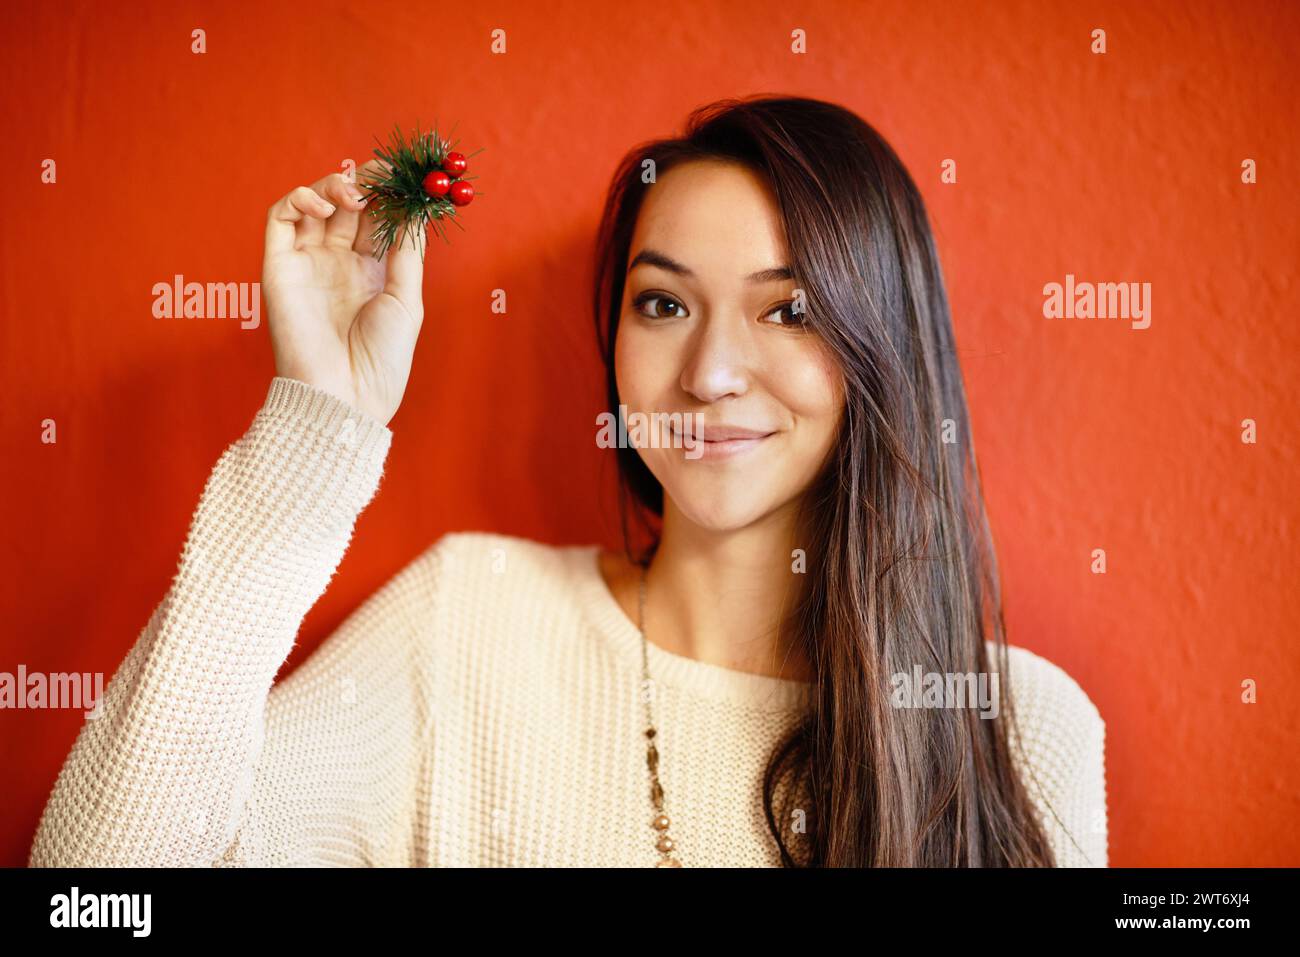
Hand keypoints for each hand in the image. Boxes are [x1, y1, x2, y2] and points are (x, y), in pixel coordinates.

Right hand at [261, 160, 426, 426]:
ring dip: (333, 186)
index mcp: (372, 273)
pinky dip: (298, 200)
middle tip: (382, 172)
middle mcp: (339, 264)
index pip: (378, 218)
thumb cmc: (381, 360)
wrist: (344, 397)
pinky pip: (280, 219)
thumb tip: (417, 206)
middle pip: (348, 205)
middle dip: (367, 182)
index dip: (390, 194)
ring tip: (354, 194)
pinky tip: (323, 206)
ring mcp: (308, 263)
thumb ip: (407, 251)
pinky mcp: (279, 267)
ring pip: (314, 204)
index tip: (407, 177)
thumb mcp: (406, 300)